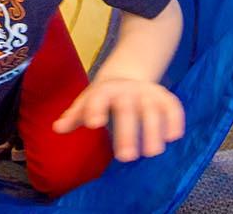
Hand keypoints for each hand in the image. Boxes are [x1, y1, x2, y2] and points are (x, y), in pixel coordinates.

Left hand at [53, 77, 184, 161]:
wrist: (128, 75)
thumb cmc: (103, 97)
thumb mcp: (87, 102)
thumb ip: (75, 115)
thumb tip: (57, 127)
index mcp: (104, 91)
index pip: (98, 98)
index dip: (96, 109)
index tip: (94, 125)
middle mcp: (127, 90)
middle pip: (126, 109)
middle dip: (127, 132)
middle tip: (125, 157)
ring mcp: (147, 93)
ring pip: (152, 109)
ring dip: (154, 129)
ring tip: (153, 153)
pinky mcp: (164, 97)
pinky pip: (173, 106)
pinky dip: (175, 119)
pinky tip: (174, 137)